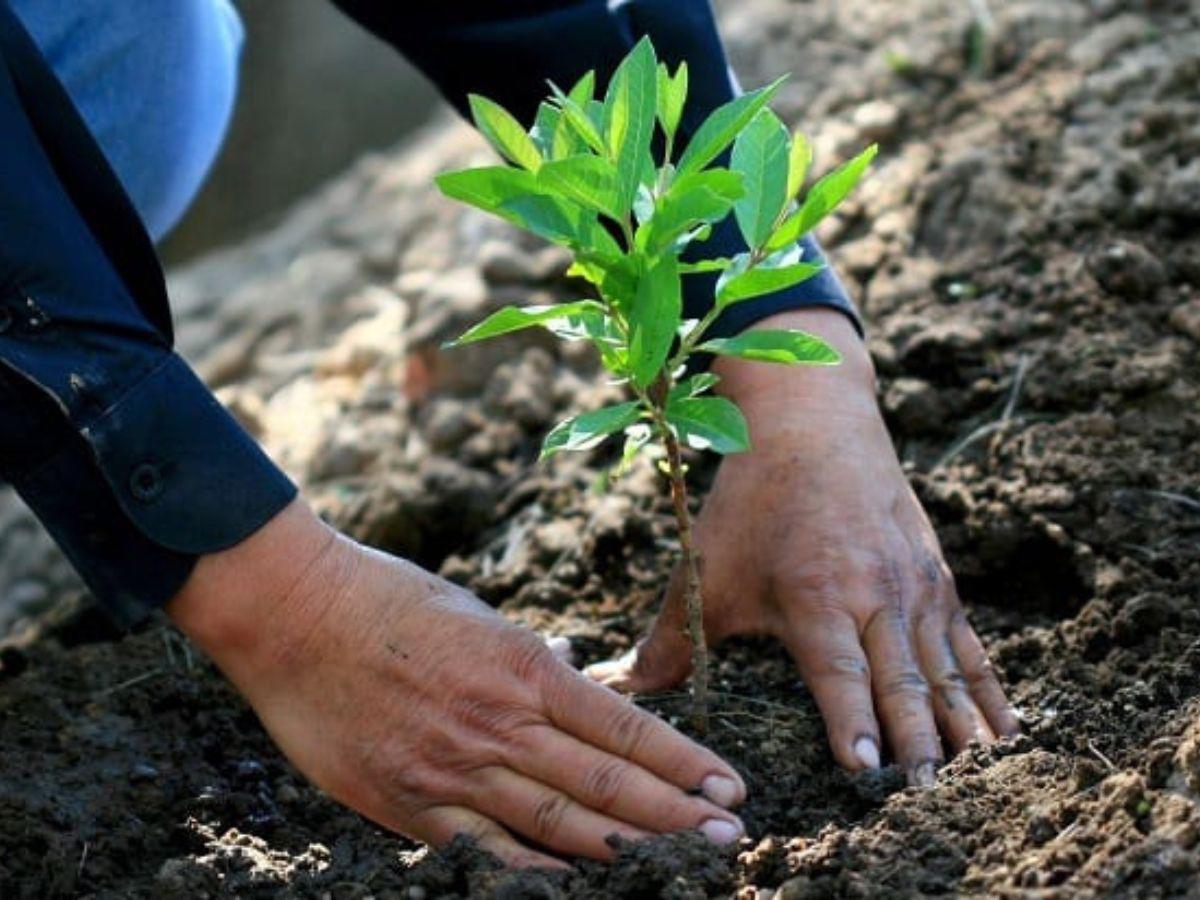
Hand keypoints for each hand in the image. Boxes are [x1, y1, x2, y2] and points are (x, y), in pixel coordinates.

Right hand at [168, 500, 745, 867]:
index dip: (681, 761)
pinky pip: (485, 850)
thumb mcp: (476, 613)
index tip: (728, 786)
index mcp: (522, 666)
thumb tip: (574, 676)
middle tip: (730, 838)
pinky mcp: (407, 802)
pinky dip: (536, 872)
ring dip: (626, 847)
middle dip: (675, 813)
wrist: (293, 613)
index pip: (623, 725)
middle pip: (605, 780)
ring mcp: (454, 768)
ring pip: (558, 821)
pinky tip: (580, 887)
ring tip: (681, 864)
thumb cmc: (388, 599)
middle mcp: (499, 722)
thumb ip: (528, 658)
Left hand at [588, 310, 1018, 784]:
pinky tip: (1007, 732)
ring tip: (980, 780)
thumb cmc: (753, 503)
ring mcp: (915, 587)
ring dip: (963, 727)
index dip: (853, 721)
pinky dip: (989, 691)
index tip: (868, 770)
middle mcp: (876, 594)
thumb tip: (613, 687)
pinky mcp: (938, 580)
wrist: (814, 422)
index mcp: (816, 595)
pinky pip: (970, 646)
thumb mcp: (706, 568)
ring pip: (946, 670)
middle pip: (903, 681)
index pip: (839, 672)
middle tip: (930, 796)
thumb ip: (667, 640)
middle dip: (918, 742)